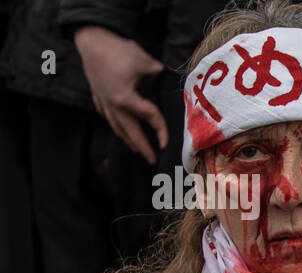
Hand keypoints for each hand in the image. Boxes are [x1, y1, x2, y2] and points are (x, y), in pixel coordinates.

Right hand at [73, 25, 167, 164]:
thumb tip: (163, 75)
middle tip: (151, 160)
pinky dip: (115, 125)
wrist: (91, 40)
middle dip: (142, 146)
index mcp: (125, 98)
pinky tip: (119, 128)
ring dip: (127, 139)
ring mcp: (103, 101)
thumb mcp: (144, 61)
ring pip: (116, 125)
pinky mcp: (97, 95)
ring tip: (137, 150)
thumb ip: (157, 73)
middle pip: (129, 130)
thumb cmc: (117, 50)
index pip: (149, 116)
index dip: (160, 128)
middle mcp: (113, 104)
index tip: (167, 142)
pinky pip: (108, 116)